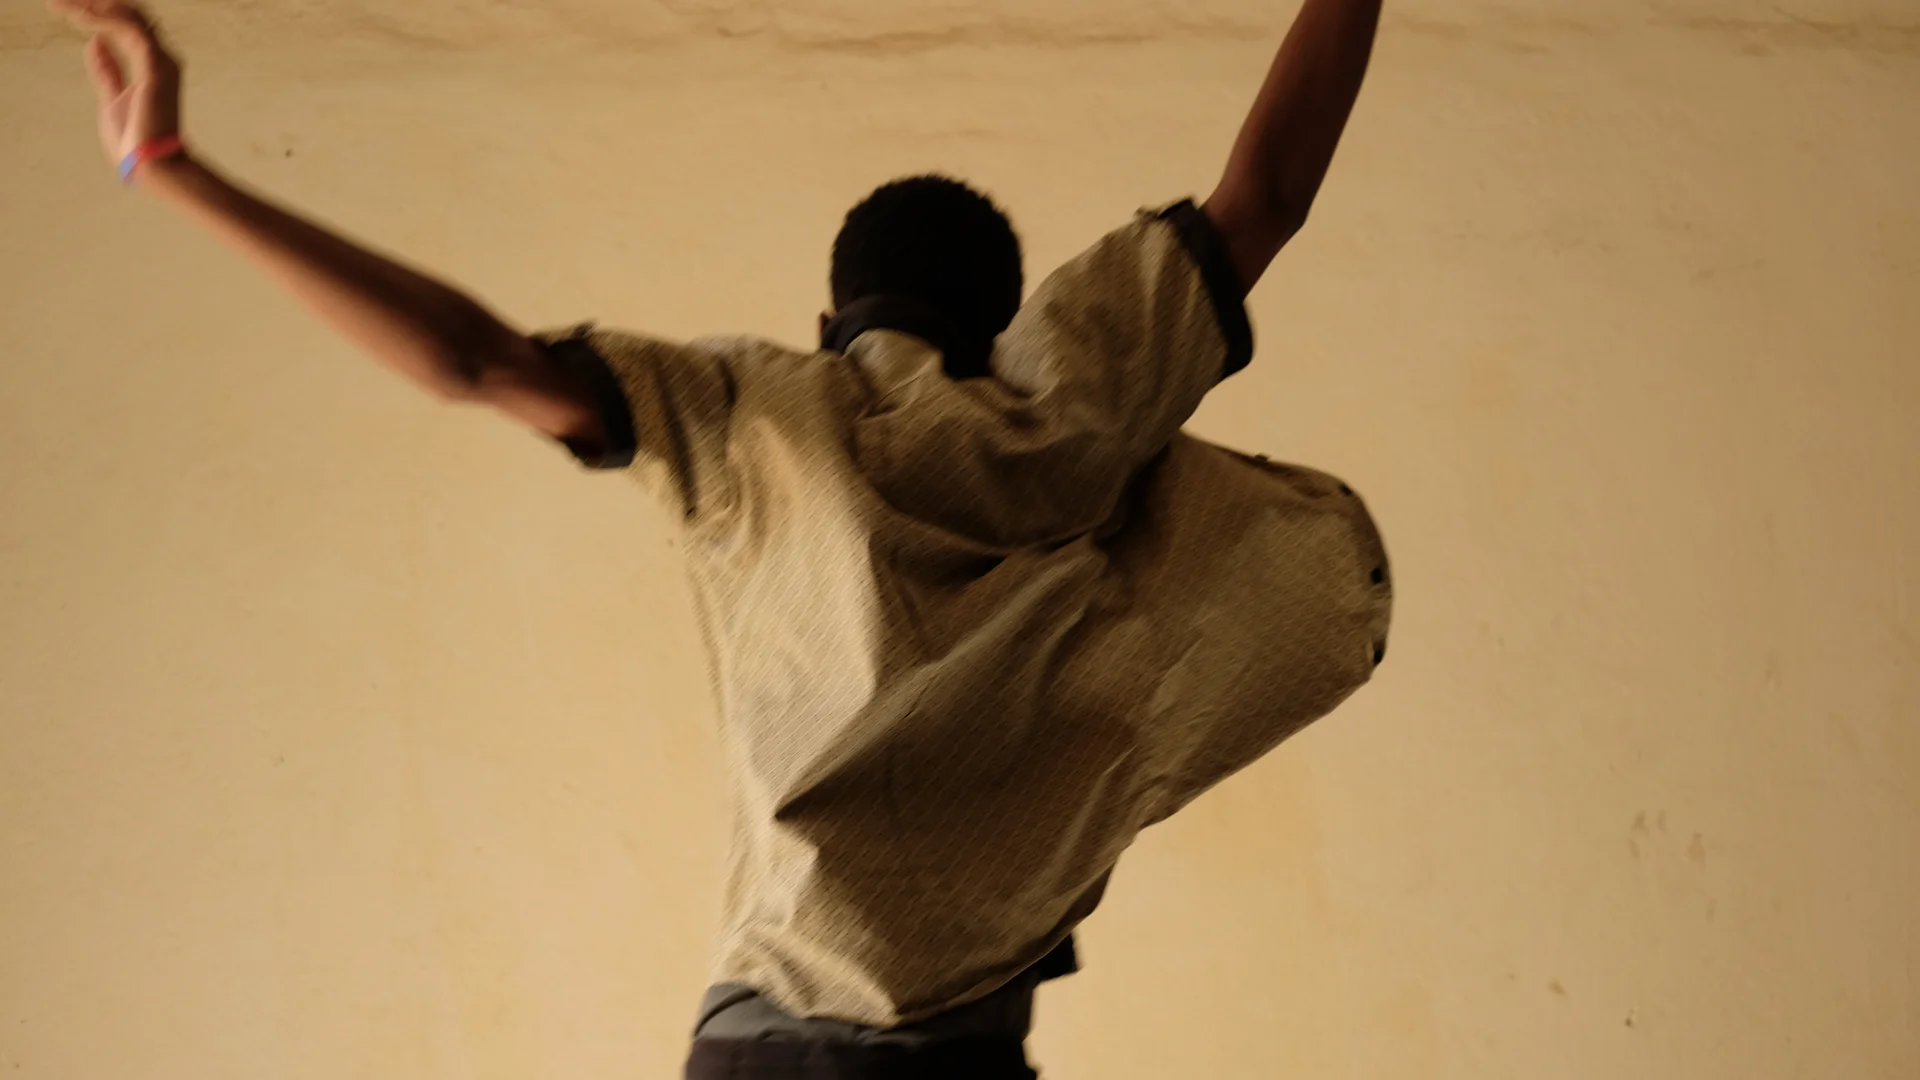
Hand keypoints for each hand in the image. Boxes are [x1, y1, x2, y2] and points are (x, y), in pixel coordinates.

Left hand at [50, 0, 183, 166]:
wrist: (153, 163)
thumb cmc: (136, 139)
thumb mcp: (111, 98)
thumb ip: (106, 71)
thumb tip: (95, 43)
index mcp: (154, 69)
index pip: (129, 30)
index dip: (101, 16)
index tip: (71, 10)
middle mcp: (162, 60)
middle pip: (131, 17)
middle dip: (99, 4)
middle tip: (65, 1)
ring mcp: (162, 62)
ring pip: (129, 18)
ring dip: (95, 7)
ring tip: (65, 4)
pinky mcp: (155, 65)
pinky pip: (128, 29)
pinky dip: (103, 19)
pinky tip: (80, 16)